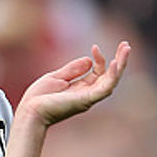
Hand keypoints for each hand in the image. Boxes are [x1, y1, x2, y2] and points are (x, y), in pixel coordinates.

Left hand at [15, 42, 130, 125]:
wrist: (30, 111)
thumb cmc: (39, 98)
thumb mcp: (56, 78)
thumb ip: (73, 70)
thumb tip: (89, 60)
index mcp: (81, 89)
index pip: (98, 73)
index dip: (99, 59)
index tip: (95, 47)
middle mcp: (88, 94)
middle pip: (110, 77)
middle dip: (120, 61)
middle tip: (126, 45)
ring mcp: (88, 98)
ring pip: (111, 81)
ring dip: (121, 65)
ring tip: (126, 49)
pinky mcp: (85, 100)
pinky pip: (104, 88)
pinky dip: (111, 76)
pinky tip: (116, 63)